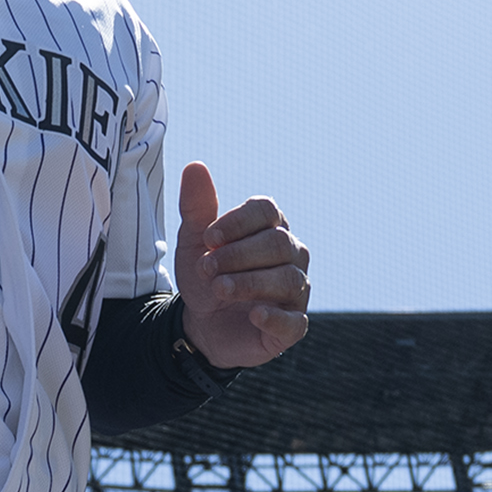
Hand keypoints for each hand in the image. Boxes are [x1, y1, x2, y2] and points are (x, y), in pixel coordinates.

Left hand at [172, 161, 311, 369]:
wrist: (202, 324)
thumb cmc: (207, 276)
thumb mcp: (194, 242)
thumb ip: (196, 208)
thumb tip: (195, 166)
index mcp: (270, 229)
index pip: (266, 211)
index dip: (238, 222)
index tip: (208, 237)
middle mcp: (291, 256)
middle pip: (278, 244)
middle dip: (238, 255)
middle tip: (206, 268)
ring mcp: (296, 291)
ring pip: (287, 280)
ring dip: (249, 283)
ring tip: (219, 288)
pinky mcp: (292, 326)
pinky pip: (294, 321)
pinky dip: (275, 317)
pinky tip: (254, 315)